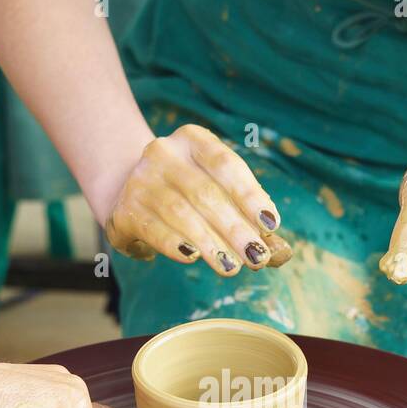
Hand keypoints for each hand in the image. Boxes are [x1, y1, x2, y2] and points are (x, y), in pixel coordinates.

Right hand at [103, 124, 292, 275]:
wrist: (129, 192)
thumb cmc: (189, 194)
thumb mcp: (218, 192)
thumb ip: (248, 218)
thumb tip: (282, 252)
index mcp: (193, 140)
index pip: (226, 165)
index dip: (250, 195)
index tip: (271, 224)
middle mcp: (163, 153)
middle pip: (205, 193)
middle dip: (235, 229)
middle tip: (257, 257)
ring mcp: (140, 181)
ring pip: (181, 214)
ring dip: (210, 243)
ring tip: (232, 267)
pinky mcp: (125, 210)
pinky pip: (153, 230)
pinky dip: (175, 245)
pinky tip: (193, 258)